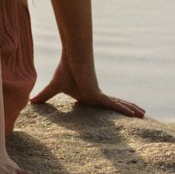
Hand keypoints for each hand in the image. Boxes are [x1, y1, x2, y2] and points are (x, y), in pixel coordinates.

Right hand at [31, 57, 145, 117]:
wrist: (71, 59)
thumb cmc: (65, 71)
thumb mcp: (54, 88)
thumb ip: (44, 96)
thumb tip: (30, 101)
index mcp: (89, 96)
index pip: (104, 105)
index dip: (113, 108)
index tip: (121, 113)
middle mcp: (97, 96)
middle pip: (116, 105)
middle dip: (128, 109)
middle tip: (141, 114)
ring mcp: (100, 95)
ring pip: (119, 105)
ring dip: (132, 109)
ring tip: (144, 114)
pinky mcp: (99, 95)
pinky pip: (114, 105)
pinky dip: (124, 109)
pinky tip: (135, 113)